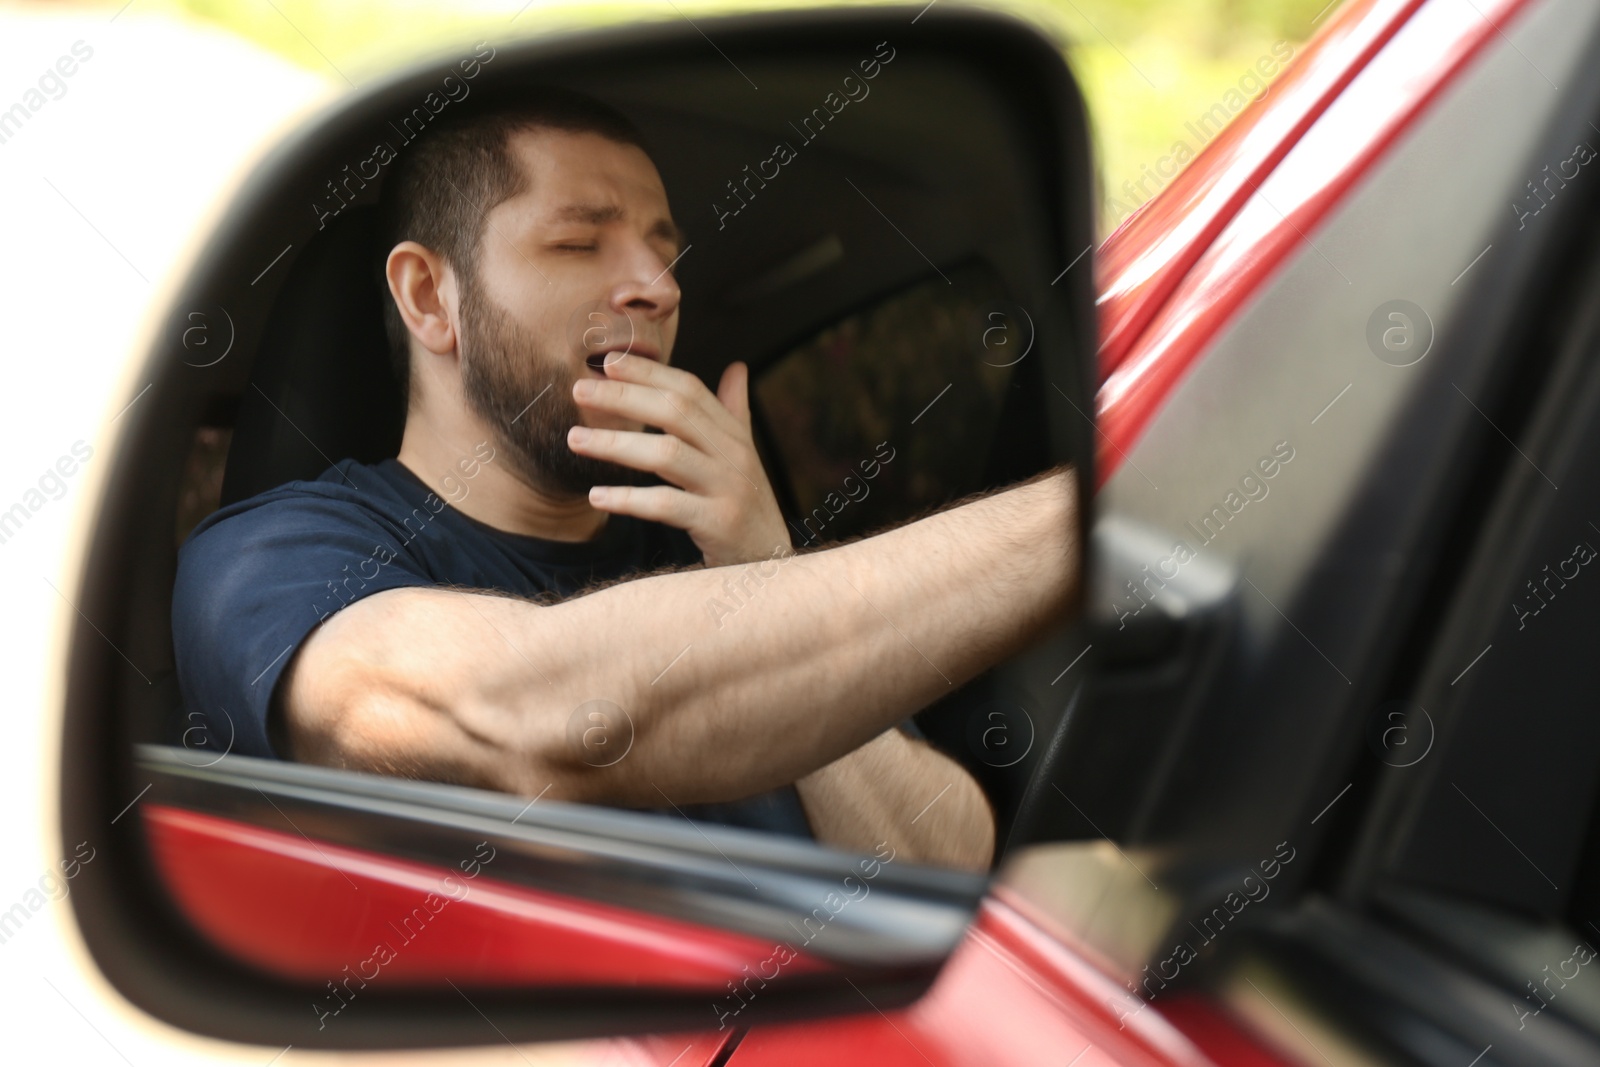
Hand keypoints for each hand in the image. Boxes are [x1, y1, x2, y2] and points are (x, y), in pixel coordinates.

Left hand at [567, 353, 792, 567]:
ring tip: (574, 440)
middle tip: (579, 391)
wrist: (771, 563)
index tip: (607, 362)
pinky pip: (667, 505)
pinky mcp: (719, 524)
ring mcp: (728, 489)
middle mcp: (734, 456)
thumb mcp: (743, 457)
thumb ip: (734, 412)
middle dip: (625, 397)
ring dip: (616, 444)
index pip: (690, 390)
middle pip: (676, 412)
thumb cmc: (746, 507)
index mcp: (734, 436)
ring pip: (667, 454)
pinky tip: (596, 496)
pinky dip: (628, 499)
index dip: (649, 372)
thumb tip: (736, 367)